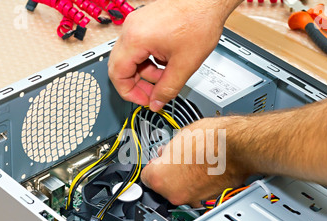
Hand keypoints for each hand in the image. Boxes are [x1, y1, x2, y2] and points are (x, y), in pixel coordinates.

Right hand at [108, 0, 241, 110]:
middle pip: (120, 66)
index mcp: (136, 38)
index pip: (117, 74)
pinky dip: (149, 60)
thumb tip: (156, 104)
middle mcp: (131, 29)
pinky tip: (167, 63)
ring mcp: (137, 23)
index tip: (144, 100)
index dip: (130, 93)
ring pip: (131, 58)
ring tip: (166, 76)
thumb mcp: (184, 65)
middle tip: (154, 94)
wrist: (209, 1)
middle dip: (137, 84)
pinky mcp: (145, 22)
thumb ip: (168, 89)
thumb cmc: (199, 21)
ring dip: (146, 72)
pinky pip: (139, 47)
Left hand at [141, 117, 249, 206]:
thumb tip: (166, 153)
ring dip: (184, 179)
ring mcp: (193, 198)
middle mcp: (175, 194)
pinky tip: (205, 168)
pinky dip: (199, 183)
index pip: (146, 176)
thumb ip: (167, 150)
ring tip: (195, 161)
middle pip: (163, 186)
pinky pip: (197, 192)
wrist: (238, 146)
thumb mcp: (179, 136)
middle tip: (178, 158)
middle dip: (169, 173)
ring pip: (181, 190)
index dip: (154, 165)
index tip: (158, 162)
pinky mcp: (208, 199)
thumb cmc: (211, 139)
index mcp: (160, 178)